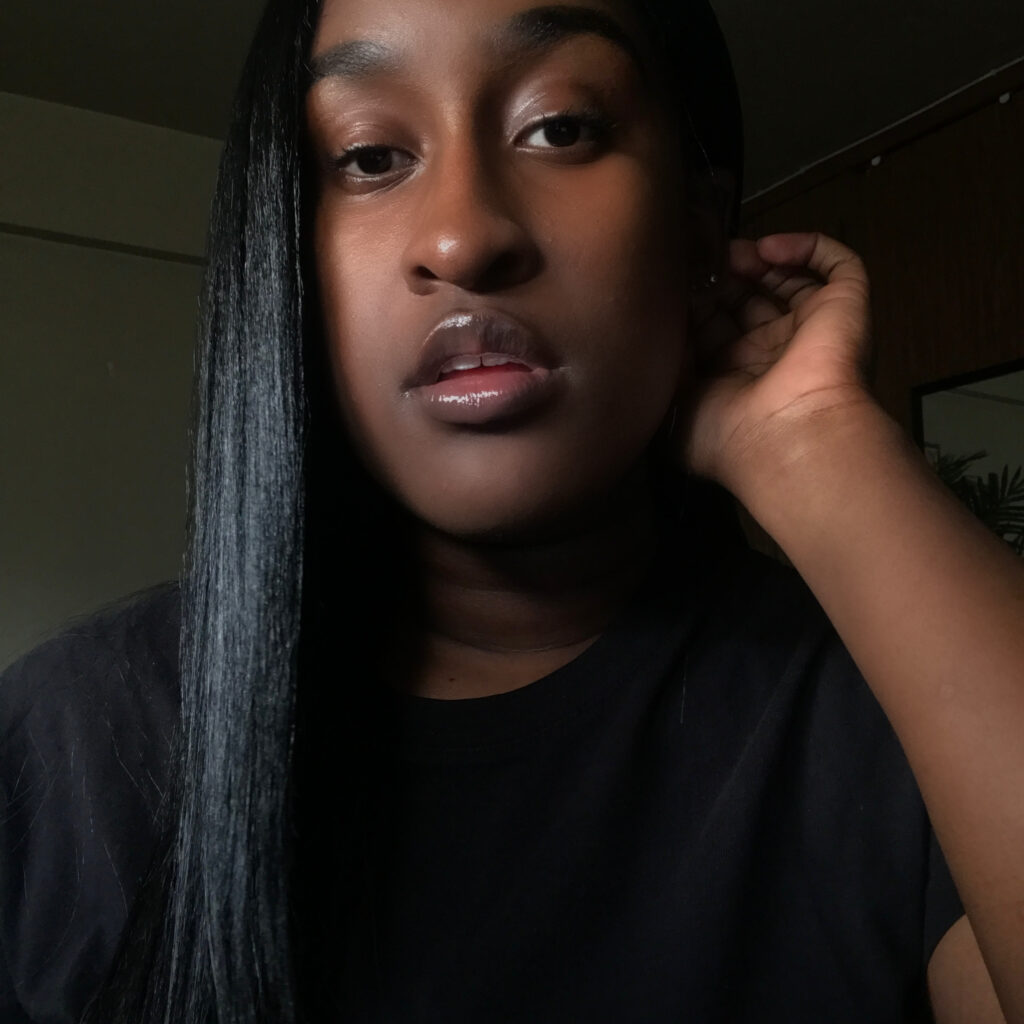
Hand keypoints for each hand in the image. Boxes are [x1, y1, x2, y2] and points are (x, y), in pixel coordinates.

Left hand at [682, 232, 873, 493]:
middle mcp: (769, 354)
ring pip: (786, 279)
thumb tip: (659, 326)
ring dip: (756, 260)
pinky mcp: (844, 308)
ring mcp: (808, 331)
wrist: (784, 440)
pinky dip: (808, 247)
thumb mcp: (672, 406)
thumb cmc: (725, 436)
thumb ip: (664, 365)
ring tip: (732, 254)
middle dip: (721, 277)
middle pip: (745, 298)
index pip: (711, 325)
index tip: (673, 280)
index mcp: (732, 379)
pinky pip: (839, 265)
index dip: (693, 300)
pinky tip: (770, 251)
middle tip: (699, 260)